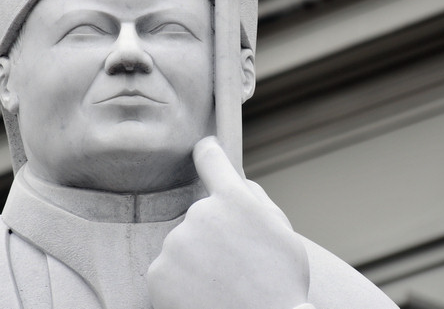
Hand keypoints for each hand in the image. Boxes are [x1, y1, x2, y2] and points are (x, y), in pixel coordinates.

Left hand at [147, 136, 310, 308]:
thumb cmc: (282, 285)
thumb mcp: (284, 233)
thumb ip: (256, 200)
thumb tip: (237, 182)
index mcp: (234, 200)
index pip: (211, 158)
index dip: (209, 152)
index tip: (205, 150)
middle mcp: (200, 215)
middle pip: (200, 216)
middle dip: (213, 234)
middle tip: (236, 264)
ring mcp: (176, 245)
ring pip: (184, 245)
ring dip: (197, 261)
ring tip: (222, 286)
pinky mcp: (158, 274)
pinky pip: (168, 271)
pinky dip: (181, 284)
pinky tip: (205, 297)